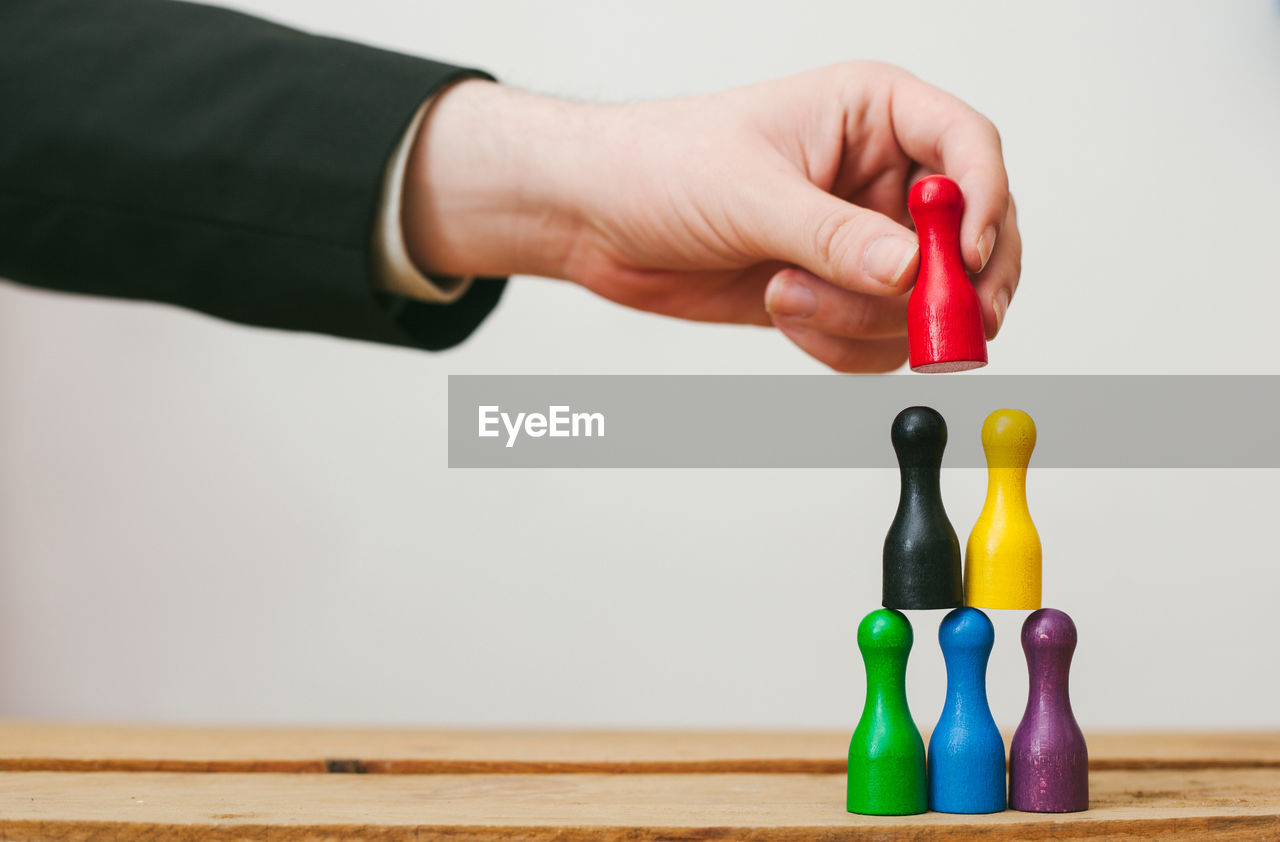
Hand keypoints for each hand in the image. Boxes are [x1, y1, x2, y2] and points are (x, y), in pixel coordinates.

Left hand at [402, 64, 1018, 371]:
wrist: (596, 217)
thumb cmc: (660, 166)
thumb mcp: (750, 194)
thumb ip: (836, 236)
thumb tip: (911, 270)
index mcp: (871, 114)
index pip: (967, 146)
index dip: (982, 203)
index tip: (965, 260)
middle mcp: (878, 175)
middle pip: (967, 235)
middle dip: (949, 288)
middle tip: (938, 329)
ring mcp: (859, 238)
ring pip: (922, 300)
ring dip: (865, 319)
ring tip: (789, 297)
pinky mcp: (834, 290)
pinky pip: (878, 336)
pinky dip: (842, 344)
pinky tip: (787, 315)